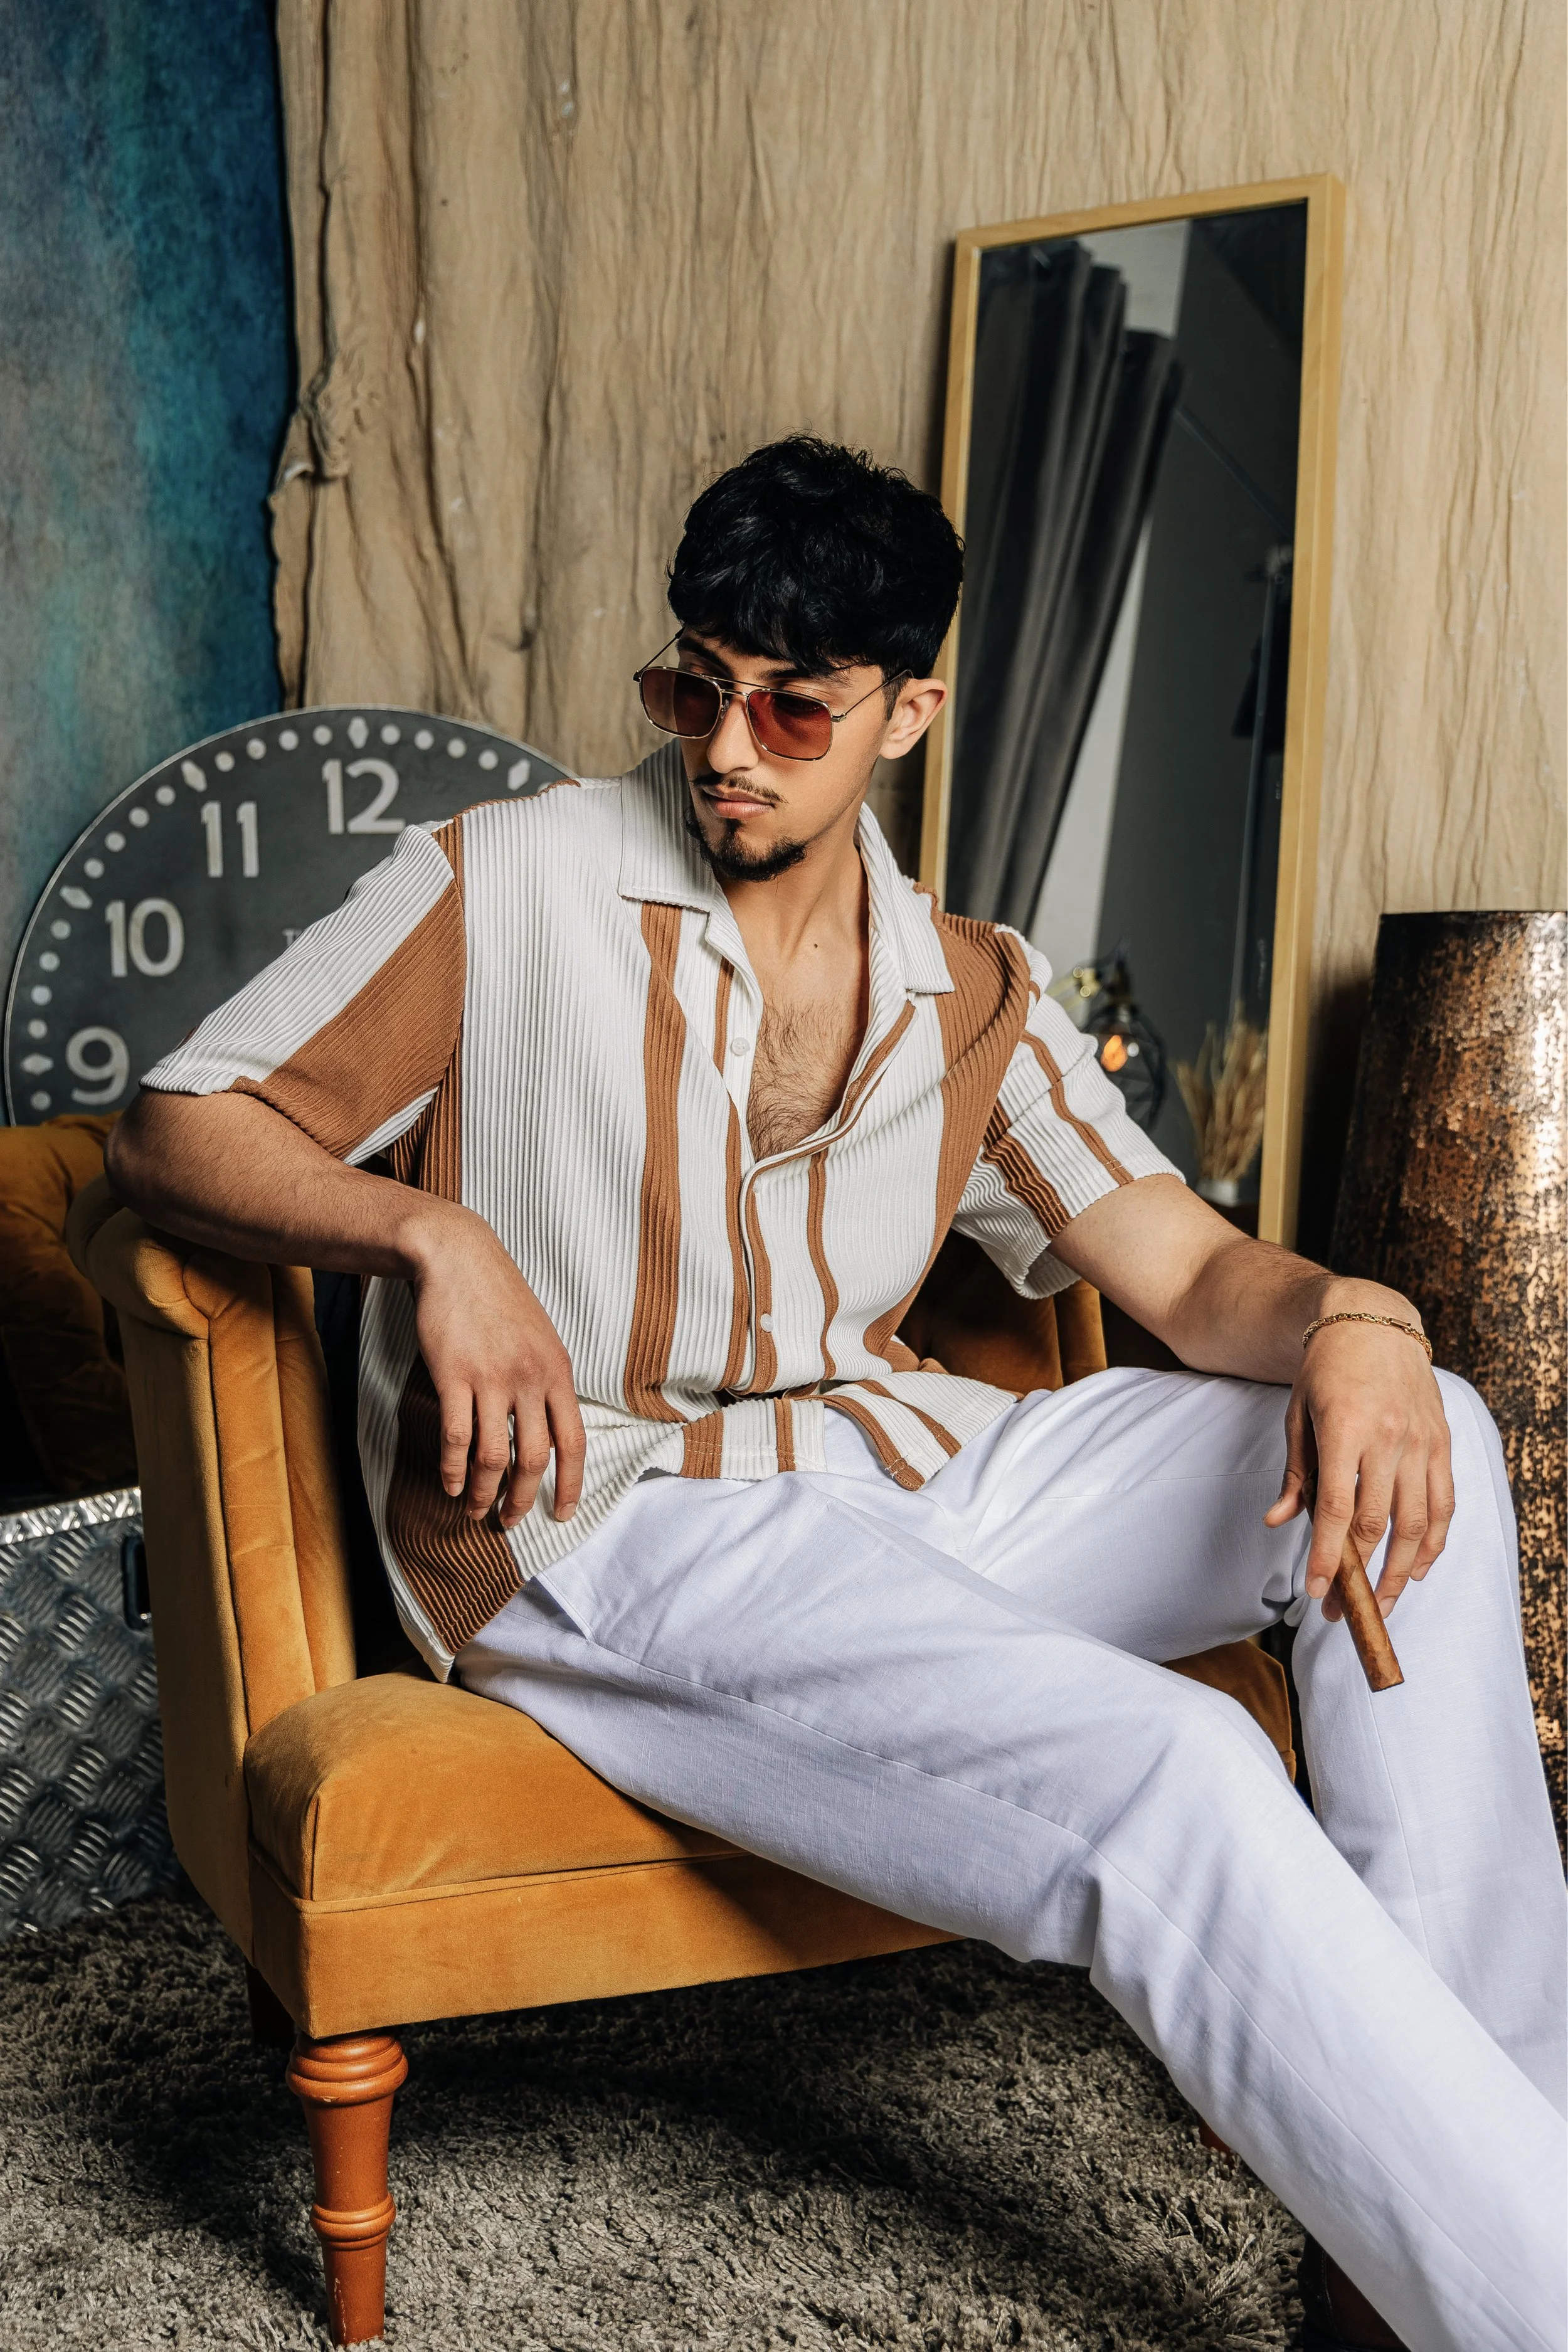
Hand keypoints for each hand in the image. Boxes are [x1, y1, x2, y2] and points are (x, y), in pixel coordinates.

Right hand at [406, 1204, 585, 1529]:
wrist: (458, 1257)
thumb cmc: (499, 1298)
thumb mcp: (541, 1338)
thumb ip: (547, 1383)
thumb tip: (550, 1433)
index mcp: (558, 1371)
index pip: (574, 1441)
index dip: (571, 1484)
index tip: (564, 1513)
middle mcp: (530, 1379)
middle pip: (533, 1458)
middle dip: (523, 1499)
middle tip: (510, 1521)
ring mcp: (491, 1378)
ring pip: (492, 1455)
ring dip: (482, 1492)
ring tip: (475, 1510)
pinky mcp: (454, 1376)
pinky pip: (456, 1437)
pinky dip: (452, 1469)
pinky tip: (449, 1484)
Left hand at [1264, 1316, 1453, 1617]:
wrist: (1371, 1324)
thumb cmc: (1325, 1372)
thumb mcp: (1298, 1417)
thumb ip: (1295, 1475)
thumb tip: (1277, 1522)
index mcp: (1345, 1430)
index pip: (1336, 1508)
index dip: (1326, 1555)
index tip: (1315, 1591)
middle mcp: (1388, 1437)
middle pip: (1378, 1524)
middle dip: (1359, 1575)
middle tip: (1342, 1610)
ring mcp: (1421, 1441)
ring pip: (1417, 1522)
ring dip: (1401, 1571)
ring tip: (1383, 1603)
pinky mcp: (1442, 1443)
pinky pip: (1444, 1504)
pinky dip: (1434, 1542)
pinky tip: (1419, 1569)